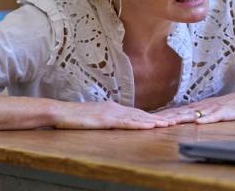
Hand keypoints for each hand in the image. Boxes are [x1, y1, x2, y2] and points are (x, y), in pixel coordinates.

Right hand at [53, 100, 174, 129]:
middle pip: (141, 114)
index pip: (136, 113)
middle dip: (158, 118)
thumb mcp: (94, 117)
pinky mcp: (106, 119)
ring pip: (138, 117)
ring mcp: (112, 113)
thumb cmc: (74, 116)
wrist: (60, 112)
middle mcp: (116, 108)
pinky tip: (150, 126)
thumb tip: (116, 123)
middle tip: (174, 121)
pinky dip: (141, 124)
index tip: (165, 120)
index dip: (151, 117)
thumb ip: (106, 118)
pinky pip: (127, 122)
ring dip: (154, 121)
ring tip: (169, 125)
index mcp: (113, 107)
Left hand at [154, 88, 234, 124]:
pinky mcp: (225, 113)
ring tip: (169, 123)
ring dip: (181, 118)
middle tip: (151, 121)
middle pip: (181, 112)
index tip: (148, 119)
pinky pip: (214, 116)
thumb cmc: (232, 106)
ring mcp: (213, 109)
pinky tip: (198, 122)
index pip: (177, 111)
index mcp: (199, 106)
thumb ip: (198, 113)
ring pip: (194, 114)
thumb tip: (183, 119)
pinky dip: (206, 119)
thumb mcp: (211, 110)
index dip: (163, 115)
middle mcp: (203, 106)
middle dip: (166, 117)